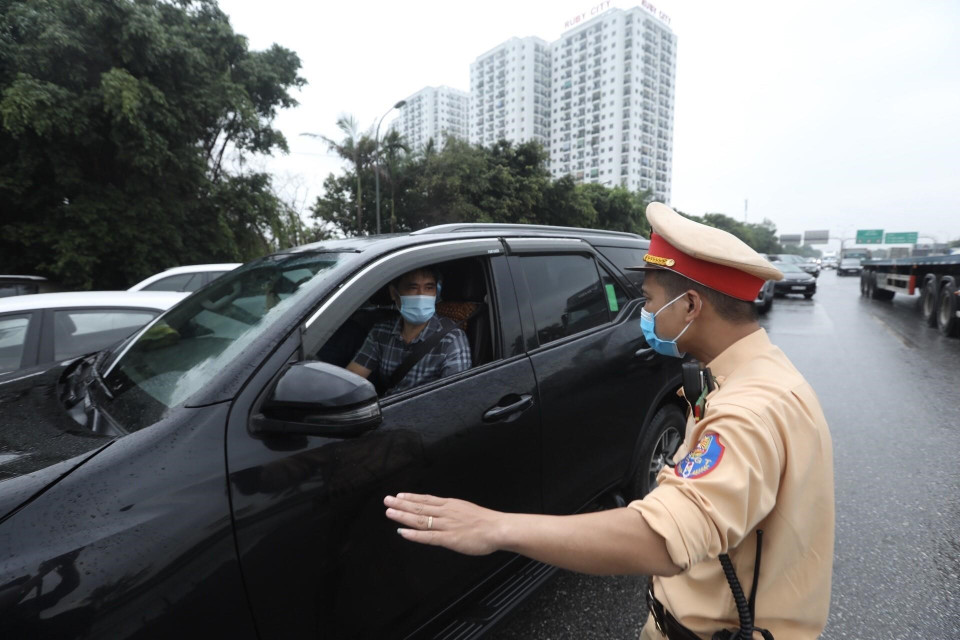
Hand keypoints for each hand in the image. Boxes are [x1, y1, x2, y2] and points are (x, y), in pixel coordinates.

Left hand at [384, 493, 504, 555]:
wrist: (498, 528)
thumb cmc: (487, 522)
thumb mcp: (468, 510)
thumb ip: (454, 512)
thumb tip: (444, 513)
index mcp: (451, 505)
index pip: (427, 500)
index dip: (411, 498)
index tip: (399, 495)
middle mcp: (446, 512)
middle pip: (419, 507)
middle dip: (401, 504)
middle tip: (386, 500)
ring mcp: (446, 525)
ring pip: (420, 520)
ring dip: (403, 516)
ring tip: (389, 512)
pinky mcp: (448, 538)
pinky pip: (428, 536)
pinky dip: (414, 535)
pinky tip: (402, 533)